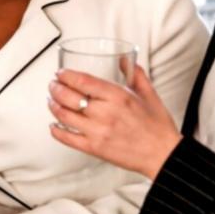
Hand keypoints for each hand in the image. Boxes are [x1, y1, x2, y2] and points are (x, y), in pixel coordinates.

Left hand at [48, 64, 182, 178]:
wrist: (163, 154)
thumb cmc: (157, 126)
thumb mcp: (149, 94)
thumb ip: (135, 74)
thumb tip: (123, 59)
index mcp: (118, 96)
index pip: (83, 81)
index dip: (66, 75)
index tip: (60, 73)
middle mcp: (105, 113)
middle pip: (69, 97)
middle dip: (56, 88)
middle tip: (53, 85)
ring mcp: (98, 131)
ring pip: (65, 116)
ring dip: (54, 106)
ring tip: (51, 101)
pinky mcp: (94, 148)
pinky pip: (68, 138)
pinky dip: (56, 130)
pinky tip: (53, 125)